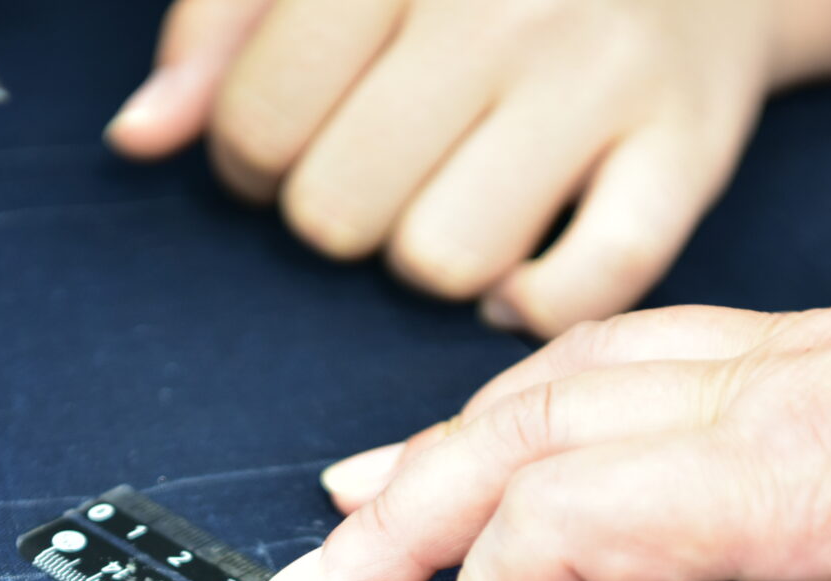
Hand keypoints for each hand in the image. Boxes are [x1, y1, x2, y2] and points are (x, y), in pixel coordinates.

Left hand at [105, 0, 783, 335]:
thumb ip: (224, 27)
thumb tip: (142, 135)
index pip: (261, 119)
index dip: (251, 154)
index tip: (287, 138)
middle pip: (339, 210)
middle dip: (337, 206)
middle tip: (380, 163)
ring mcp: (604, 73)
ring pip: (441, 263)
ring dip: (430, 255)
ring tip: (456, 195)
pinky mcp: (688, 147)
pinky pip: (579, 289)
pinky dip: (532, 303)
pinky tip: (522, 264)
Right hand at [248, 188, 830, 580]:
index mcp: (803, 461)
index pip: (570, 520)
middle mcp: (767, 385)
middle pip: (523, 432)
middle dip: (396, 520)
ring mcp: (783, 353)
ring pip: (558, 377)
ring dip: (440, 443)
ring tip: (348, 502)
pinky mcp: (809, 353)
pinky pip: (618, 358)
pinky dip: (525, 399)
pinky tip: (495, 423)